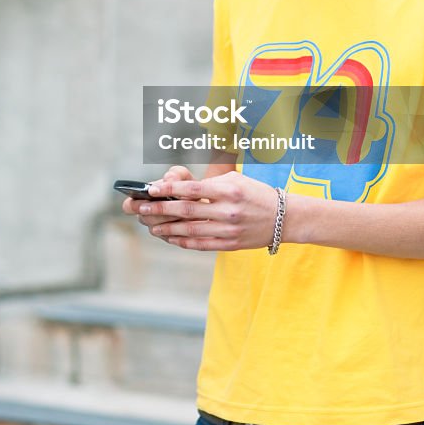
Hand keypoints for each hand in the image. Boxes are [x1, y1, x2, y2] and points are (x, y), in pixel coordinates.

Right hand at [122, 165, 195, 235]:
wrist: (203, 201)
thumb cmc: (187, 186)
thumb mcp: (183, 176)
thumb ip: (176, 174)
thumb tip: (169, 178)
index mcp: (143, 199)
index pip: (129, 206)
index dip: (134, 204)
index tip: (148, 196)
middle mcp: (147, 216)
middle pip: (145, 218)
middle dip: (158, 210)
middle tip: (171, 204)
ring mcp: (158, 229)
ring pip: (157, 229)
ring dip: (170, 220)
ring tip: (184, 213)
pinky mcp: (170, 239)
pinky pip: (171, 238)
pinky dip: (180, 230)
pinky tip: (190, 222)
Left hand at [135, 171, 278, 251]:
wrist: (283, 218)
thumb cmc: (255, 193)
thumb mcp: (235, 180)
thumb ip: (208, 184)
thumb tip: (179, 189)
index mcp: (227, 190)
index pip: (191, 189)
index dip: (168, 190)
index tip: (151, 190)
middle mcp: (226, 210)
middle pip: (185, 211)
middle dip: (159, 210)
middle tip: (140, 208)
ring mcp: (227, 230)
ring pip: (189, 231)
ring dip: (166, 228)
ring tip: (150, 225)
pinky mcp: (229, 244)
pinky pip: (199, 244)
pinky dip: (181, 241)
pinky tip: (169, 237)